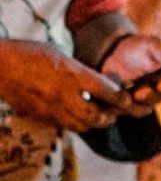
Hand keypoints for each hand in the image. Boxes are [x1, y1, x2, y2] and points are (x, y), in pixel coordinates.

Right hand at [0, 40, 124, 131]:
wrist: (0, 66)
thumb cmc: (30, 53)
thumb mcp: (61, 55)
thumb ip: (79, 71)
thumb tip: (96, 83)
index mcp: (72, 74)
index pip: (105, 91)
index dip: (120, 98)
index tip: (127, 100)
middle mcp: (64, 94)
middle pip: (95, 117)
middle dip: (108, 117)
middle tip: (113, 113)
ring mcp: (51, 109)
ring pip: (81, 126)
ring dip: (93, 123)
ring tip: (97, 116)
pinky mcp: (40, 117)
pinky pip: (64, 126)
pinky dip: (75, 124)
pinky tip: (76, 116)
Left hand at [99, 33, 160, 107]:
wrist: (115, 54)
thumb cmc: (136, 46)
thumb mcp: (149, 43)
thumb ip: (160, 49)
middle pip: (160, 98)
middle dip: (150, 96)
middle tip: (138, 93)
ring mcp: (146, 100)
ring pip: (145, 108)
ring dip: (135, 104)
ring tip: (123, 95)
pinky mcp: (131, 106)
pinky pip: (128, 111)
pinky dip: (121, 107)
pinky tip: (112, 97)